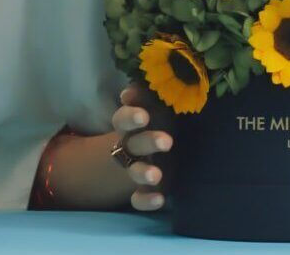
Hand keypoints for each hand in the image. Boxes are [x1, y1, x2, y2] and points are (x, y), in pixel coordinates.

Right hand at [114, 80, 175, 211]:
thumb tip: (134, 89)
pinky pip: (138, 198)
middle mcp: (132, 146)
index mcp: (133, 125)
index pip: (123, 118)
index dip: (130, 116)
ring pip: (135, 171)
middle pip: (133, 143)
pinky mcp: (145, 188)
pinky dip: (146, 200)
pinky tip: (160, 200)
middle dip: (148, 141)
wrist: (156, 150)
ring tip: (157, 175)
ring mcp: (137, 167)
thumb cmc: (158, 120)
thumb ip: (148, 94)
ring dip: (144, 173)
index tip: (144, 116)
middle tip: (166, 141)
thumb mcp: (156, 105)